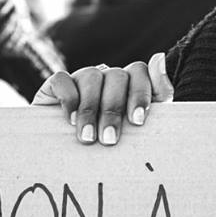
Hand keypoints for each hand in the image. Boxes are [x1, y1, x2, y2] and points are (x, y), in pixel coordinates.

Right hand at [30, 53, 173, 144]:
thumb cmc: (106, 150)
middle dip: (114, 110)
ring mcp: (81, 78)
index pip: (140, 73)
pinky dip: (69, 98)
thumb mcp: (136, 132)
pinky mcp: (55, 84)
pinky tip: (70, 120)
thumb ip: (157, 96)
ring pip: (92, 76)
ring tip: (88, 138)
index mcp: (130, 86)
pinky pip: (63, 79)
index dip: (140, 93)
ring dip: (90, 109)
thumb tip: (160, 57)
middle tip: (109, 140)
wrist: (62, 159)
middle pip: (118, 76)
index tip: (138, 121)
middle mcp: (107, 78)